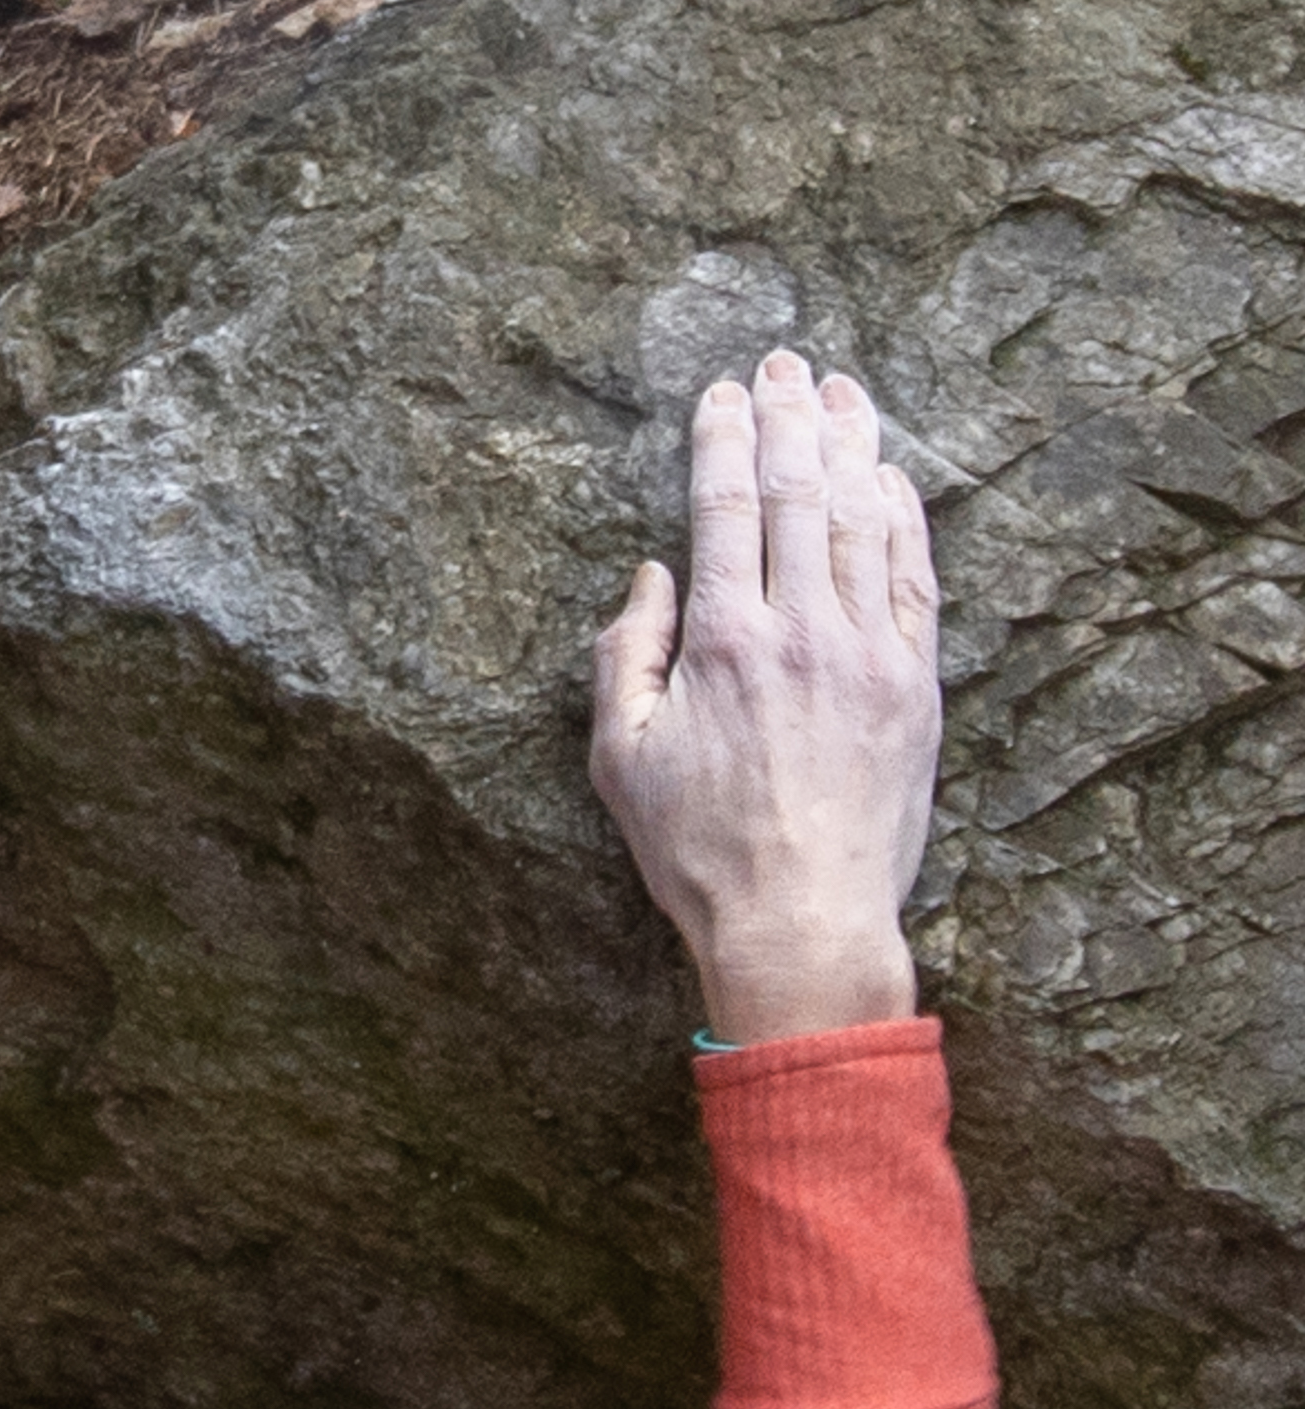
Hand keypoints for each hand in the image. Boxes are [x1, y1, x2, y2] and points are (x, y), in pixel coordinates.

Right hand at [590, 351, 941, 1045]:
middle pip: (800, 493)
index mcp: (722, 641)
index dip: (724, 439)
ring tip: (841, 391)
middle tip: (784, 361)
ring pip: (864, 520)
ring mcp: (869, 654)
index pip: (726, 507)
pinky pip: (915, 579)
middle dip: (788, 418)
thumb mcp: (617, 757)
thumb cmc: (696, 850)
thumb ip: (624, 654)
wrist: (802, 922)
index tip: (723, 392)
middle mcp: (801, 630)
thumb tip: (651, 576)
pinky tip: (892, 478)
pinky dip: (904, 518)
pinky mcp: (915, 687)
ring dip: (851, 446)